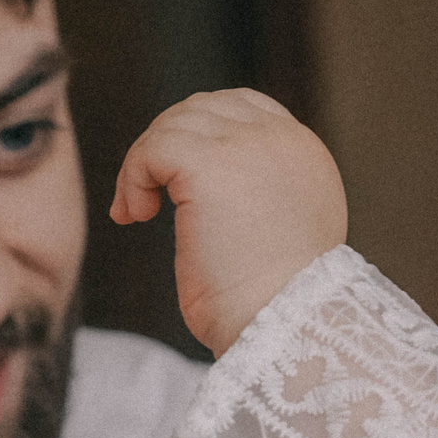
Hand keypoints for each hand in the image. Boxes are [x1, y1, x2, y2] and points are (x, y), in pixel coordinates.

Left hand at [110, 89, 348, 356]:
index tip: (177, 180)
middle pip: (204, 108)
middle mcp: (282, 140)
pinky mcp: (207, 162)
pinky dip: (132, 177)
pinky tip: (135, 216)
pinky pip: (151, 148)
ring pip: (173, 125)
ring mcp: (246, 145)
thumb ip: (262, 195)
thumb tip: (210, 191)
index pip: (245, 109)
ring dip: (144, 166)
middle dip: (167, 147)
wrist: (280, 328)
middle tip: (147, 196)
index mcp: (305, 155)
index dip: (202, 134)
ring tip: (138, 213)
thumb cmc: (274, 307)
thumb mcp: (282, 235)